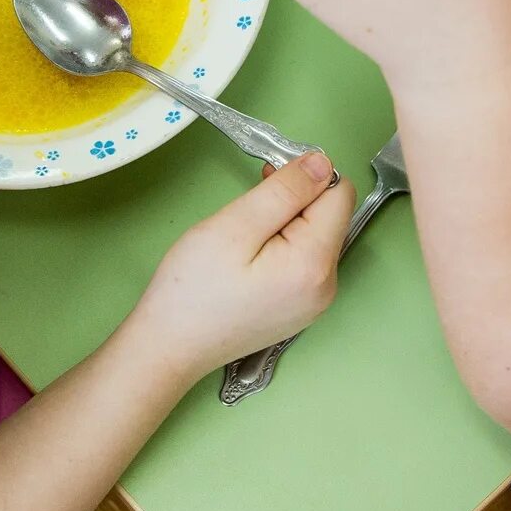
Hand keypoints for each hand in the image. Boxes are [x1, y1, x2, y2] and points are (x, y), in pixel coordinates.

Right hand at [125, 154, 350, 376]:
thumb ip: (285, 191)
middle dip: (293, 201)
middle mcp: (327, 285)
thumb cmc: (193, 290)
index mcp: (315, 263)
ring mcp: (315, 302)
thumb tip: (323, 163)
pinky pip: (304, 261)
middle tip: (245, 212)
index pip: (340, 194)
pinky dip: (281, 248)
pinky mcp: (300, 309)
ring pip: (315, 237)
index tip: (266, 182)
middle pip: (330, 216)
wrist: (170, 348)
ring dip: (284, 224)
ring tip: (241, 238)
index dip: (305, 177)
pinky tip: (247, 258)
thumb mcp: (235, 227)